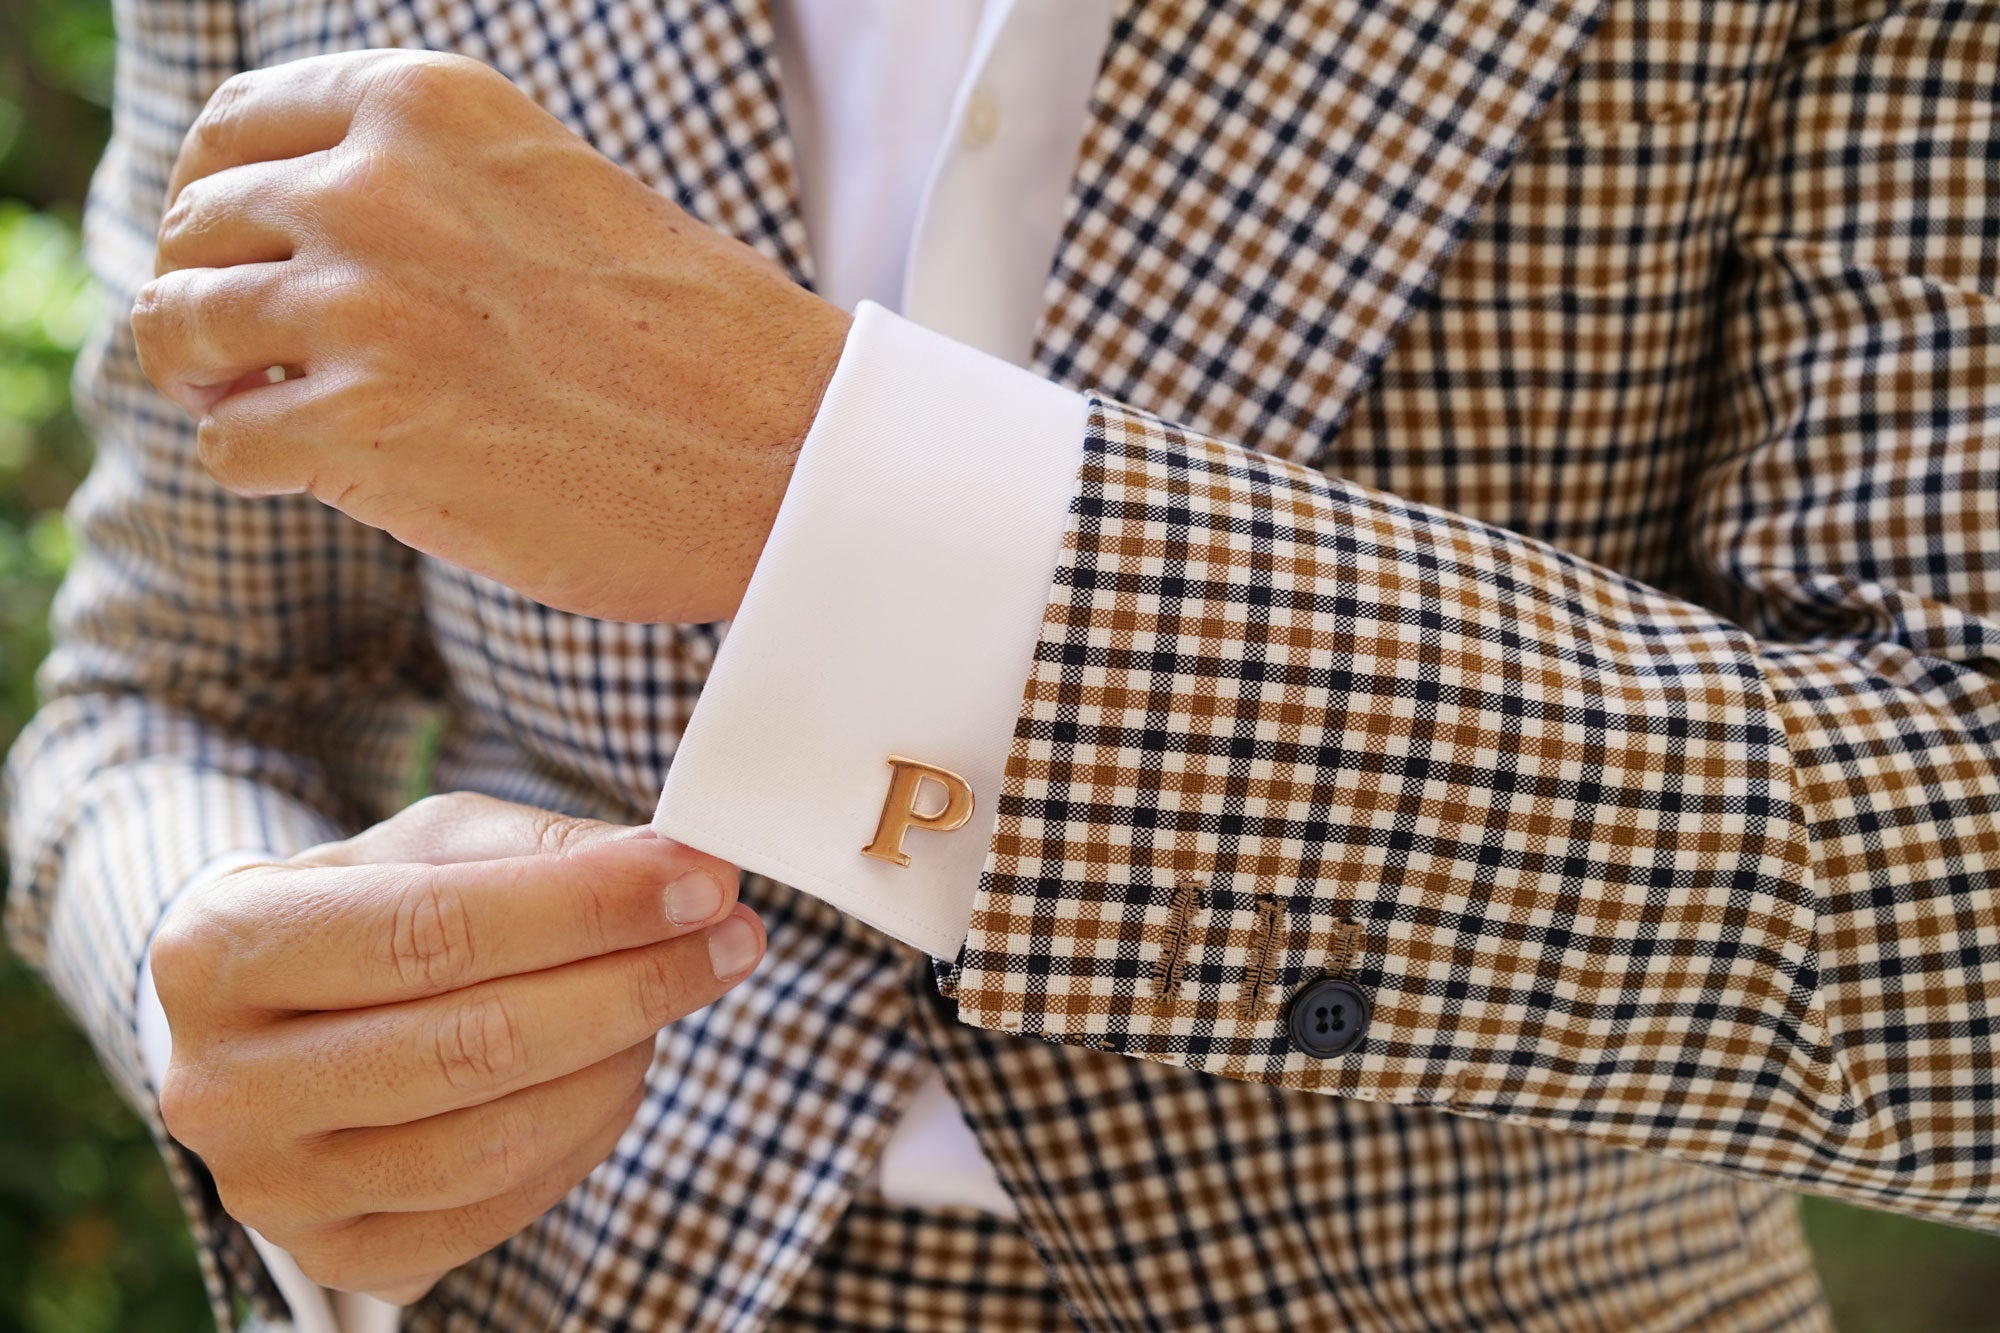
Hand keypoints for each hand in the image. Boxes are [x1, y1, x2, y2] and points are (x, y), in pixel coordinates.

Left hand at [132, 50, 852, 623]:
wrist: (786, 450)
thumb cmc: (700, 339)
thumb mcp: (556, 193)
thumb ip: (433, 187)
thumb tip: (315, 236)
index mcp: (427, 105)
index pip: (236, 125)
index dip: (215, 199)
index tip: (239, 255)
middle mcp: (375, 185)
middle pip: (196, 228)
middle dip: (210, 296)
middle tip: (256, 358)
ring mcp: (362, 308)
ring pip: (179, 329)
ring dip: (215, 381)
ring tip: (279, 413)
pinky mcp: (363, 429)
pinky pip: (227, 442)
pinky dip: (260, 465)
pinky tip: (330, 472)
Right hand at [148, 793, 762, 1301]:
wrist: (277, 1014)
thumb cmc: (367, 909)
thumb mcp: (429, 844)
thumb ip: (545, 850)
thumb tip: (677, 869)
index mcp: (222, 950)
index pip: (435, 931)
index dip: (588, 908)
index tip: (699, 880)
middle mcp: (222, 1084)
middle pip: (474, 1044)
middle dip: (633, 983)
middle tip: (729, 937)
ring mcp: (275, 1188)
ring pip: (498, 1140)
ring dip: (623, 1060)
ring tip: (677, 993)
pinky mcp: (340, 1255)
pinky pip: (502, 1207)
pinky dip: (589, 1134)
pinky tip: (619, 1067)